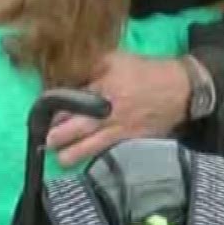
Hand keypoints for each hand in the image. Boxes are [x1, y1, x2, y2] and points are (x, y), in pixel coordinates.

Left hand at [48, 53, 189, 166]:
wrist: (180, 89)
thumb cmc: (145, 72)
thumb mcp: (116, 59)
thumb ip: (90, 66)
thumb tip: (65, 75)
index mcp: (105, 89)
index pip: (73, 102)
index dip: (55, 110)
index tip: (42, 115)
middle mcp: (111, 112)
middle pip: (79, 128)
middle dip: (59, 136)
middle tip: (46, 142)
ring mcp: (122, 130)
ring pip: (93, 146)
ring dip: (74, 154)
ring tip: (60, 160)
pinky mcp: (133, 142)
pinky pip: (111, 153)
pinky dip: (98, 159)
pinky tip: (87, 164)